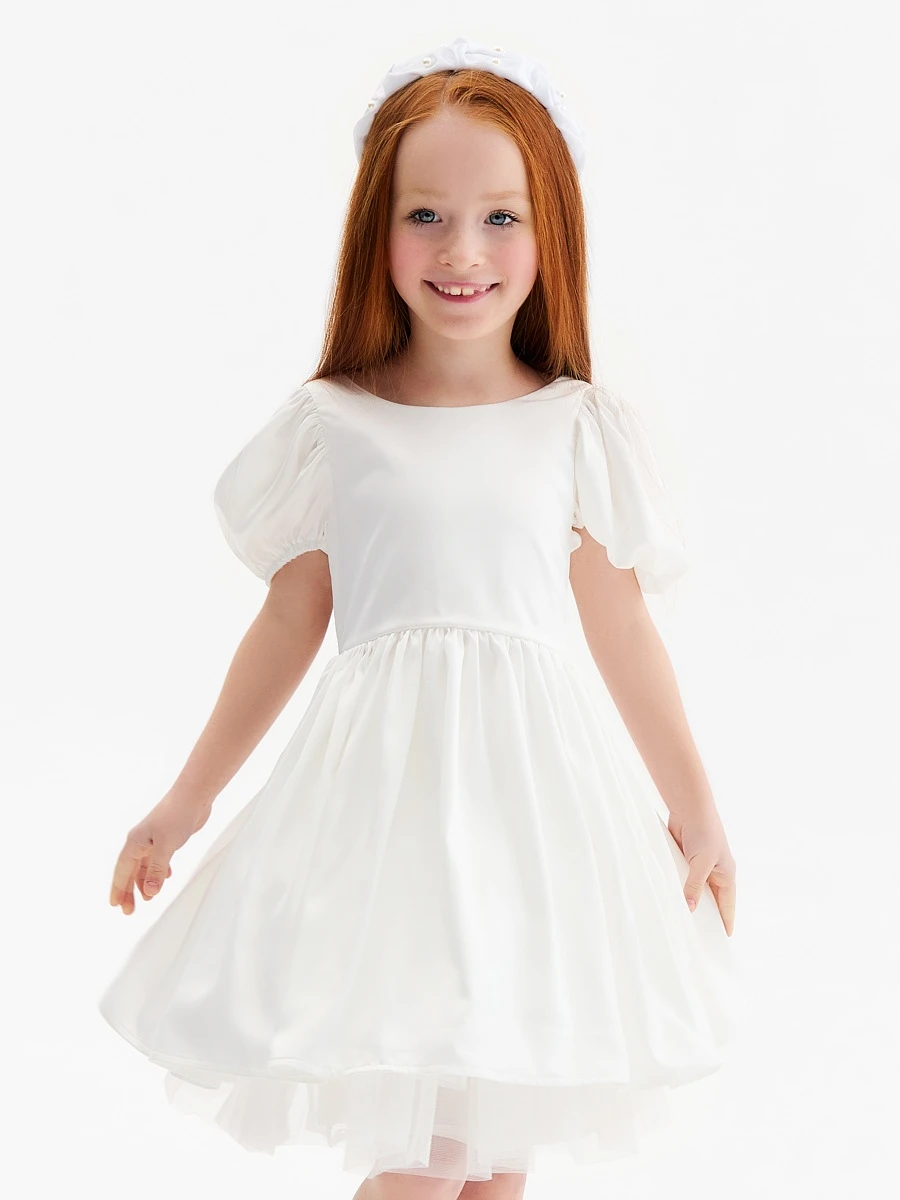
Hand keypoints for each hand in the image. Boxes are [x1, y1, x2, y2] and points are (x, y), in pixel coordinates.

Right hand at [108, 790, 212, 914]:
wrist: (193, 796)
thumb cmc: (177, 816)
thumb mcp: (166, 846)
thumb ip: (156, 870)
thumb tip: (148, 893)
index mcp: (135, 843)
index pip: (122, 871)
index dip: (118, 889)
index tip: (115, 905)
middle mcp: (141, 842)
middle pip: (130, 871)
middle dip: (128, 891)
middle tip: (128, 910)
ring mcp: (153, 840)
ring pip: (144, 866)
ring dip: (144, 882)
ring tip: (148, 898)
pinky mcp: (166, 838)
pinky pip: (157, 859)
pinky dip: (158, 870)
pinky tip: (166, 878)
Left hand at [667, 808, 736, 936]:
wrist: (689, 808)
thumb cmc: (704, 832)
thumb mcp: (701, 862)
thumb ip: (695, 885)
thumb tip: (690, 908)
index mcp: (726, 876)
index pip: (727, 906)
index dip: (725, 922)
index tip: (723, 940)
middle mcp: (715, 874)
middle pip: (711, 901)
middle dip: (705, 916)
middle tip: (697, 937)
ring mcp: (700, 868)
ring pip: (695, 891)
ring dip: (689, 901)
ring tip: (680, 921)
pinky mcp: (686, 861)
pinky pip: (683, 880)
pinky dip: (677, 888)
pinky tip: (669, 898)